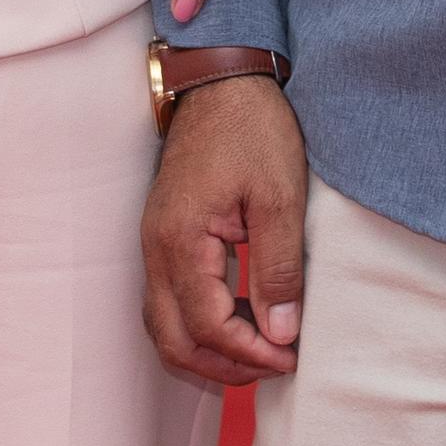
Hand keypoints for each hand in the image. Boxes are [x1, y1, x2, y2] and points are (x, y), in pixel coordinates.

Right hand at [141, 74, 306, 385]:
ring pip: (164, 325)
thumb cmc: (252, 128)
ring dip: (208, 350)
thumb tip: (281, 334)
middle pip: (172, 339)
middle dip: (223, 366)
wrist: (220, 78)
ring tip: (259, 351)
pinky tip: (239, 318)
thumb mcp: (280, 198)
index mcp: (180, 240)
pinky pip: (167, 300)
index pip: (207, 326)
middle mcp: (155, 248)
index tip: (292, 357)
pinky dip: (198, 325)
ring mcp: (153, 242)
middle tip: (274, 366)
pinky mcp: (162, 235)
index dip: (250, 353)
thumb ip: (279, 269)